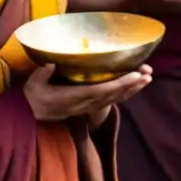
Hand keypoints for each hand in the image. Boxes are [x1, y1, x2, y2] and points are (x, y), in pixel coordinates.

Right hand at [23, 64, 152, 122]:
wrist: (32, 116)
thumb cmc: (33, 96)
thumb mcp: (33, 85)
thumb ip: (41, 75)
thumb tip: (50, 64)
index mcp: (72, 97)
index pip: (99, 91)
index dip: (118, 84)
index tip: (134, 75)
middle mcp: (84, 104)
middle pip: (113, 95)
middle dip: (131, 85)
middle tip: (147, 73)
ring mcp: (89, 107)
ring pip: (115, 99)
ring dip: (133, 89)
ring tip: (148, 78)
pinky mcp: (91, 107)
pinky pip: (112, 101)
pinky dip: (126, 93)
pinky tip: (137, 85)